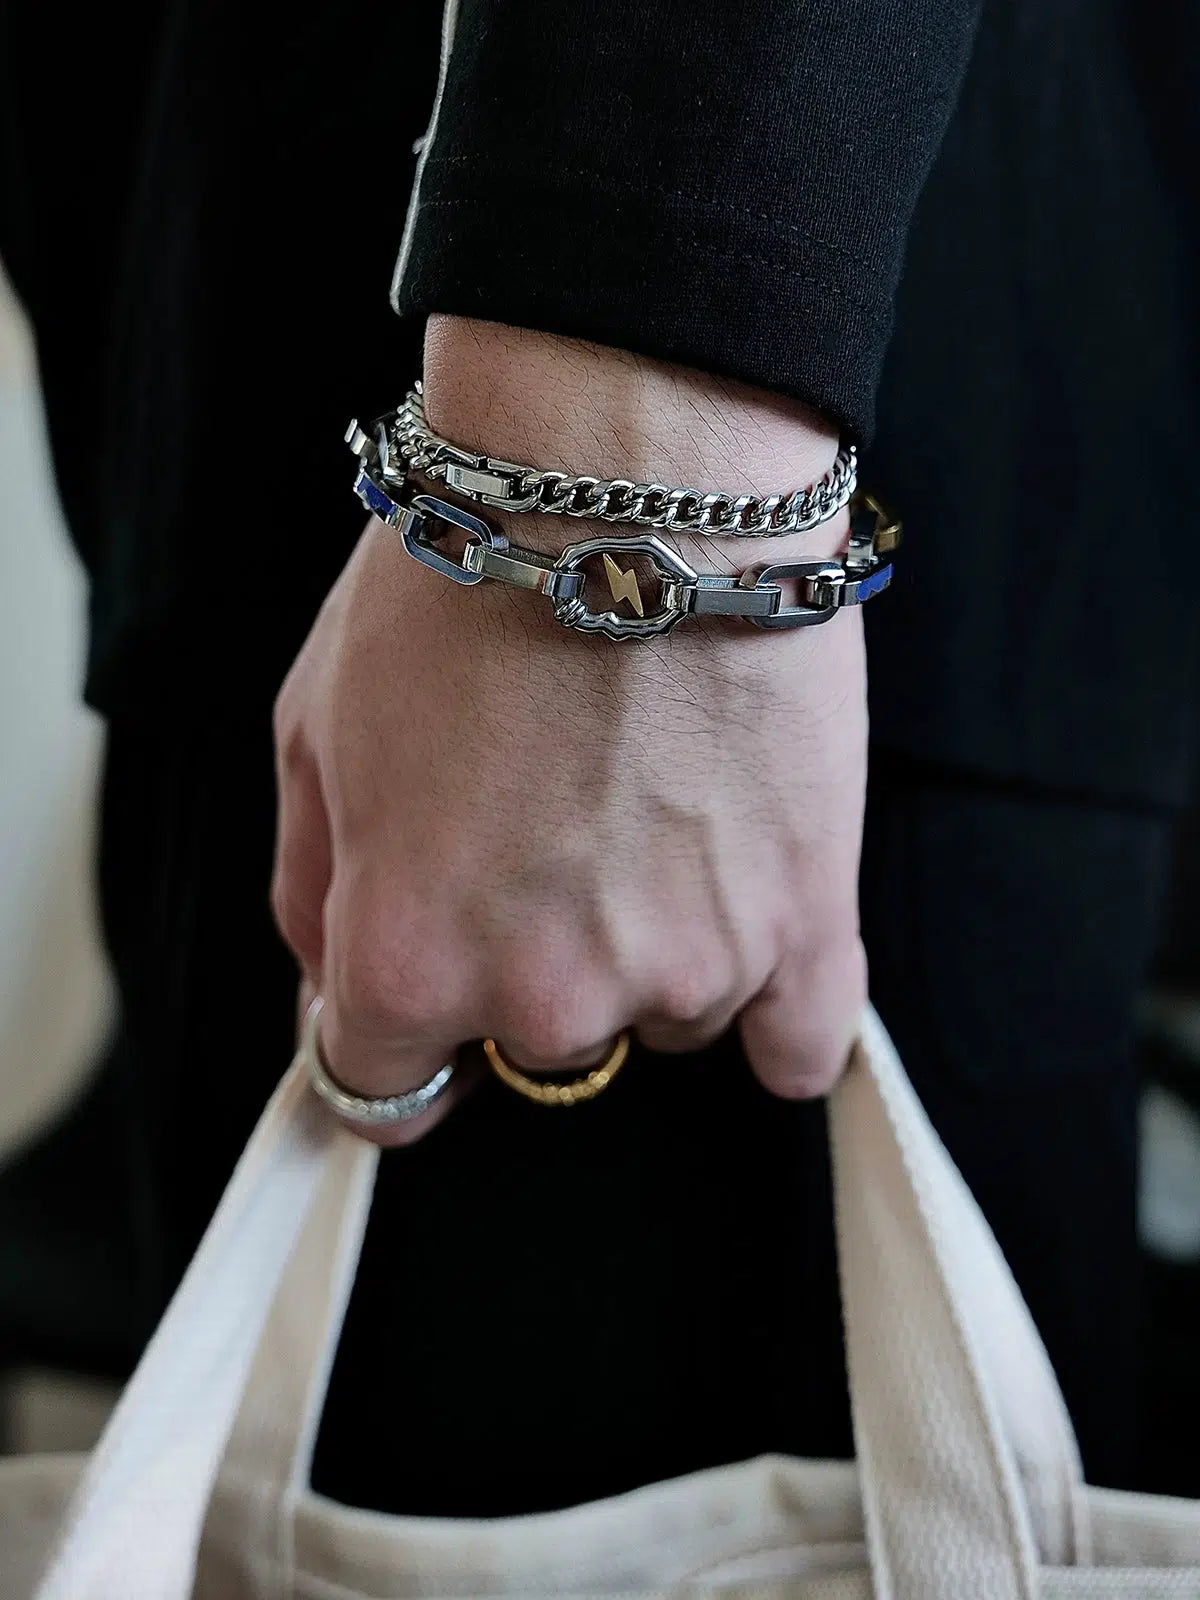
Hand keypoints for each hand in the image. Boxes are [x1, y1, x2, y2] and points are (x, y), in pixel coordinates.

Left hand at [271, 319, 867, 1141]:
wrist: (634, 479)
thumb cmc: (464, 582)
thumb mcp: (312, 730)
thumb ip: (308, 896)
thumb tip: (333, 998)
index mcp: (406, 953)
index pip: (380, 1090)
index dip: (394, 1033)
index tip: (425, 988)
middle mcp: (544, 995)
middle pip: (534, 1049)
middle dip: (531, 962)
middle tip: (554, 824)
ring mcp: (684, 972)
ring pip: (662, 1019)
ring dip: (654, 944)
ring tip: (658, 799)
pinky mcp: (804, 928)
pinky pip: (797, 1051)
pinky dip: (776, 1007)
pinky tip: (750, 924)